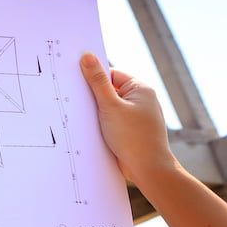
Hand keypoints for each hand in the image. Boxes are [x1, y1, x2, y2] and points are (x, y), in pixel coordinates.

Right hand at [79, 52, 177, 183]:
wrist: (148, 169)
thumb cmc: (133, 137)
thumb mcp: (110, 105)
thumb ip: (97, 81)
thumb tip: (87, 56)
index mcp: (141, 89)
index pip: (112, 74)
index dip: (94, 78)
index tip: (77, 83)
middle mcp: (141, 100)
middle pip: (110, 90)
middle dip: (94, 97)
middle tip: (79, 102)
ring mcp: (137, 116)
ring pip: (110, 107)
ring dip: (97, 112)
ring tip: (88, 119)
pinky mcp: (132, 130)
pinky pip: (113, 120)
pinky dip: (103, 123)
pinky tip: (94, 130)